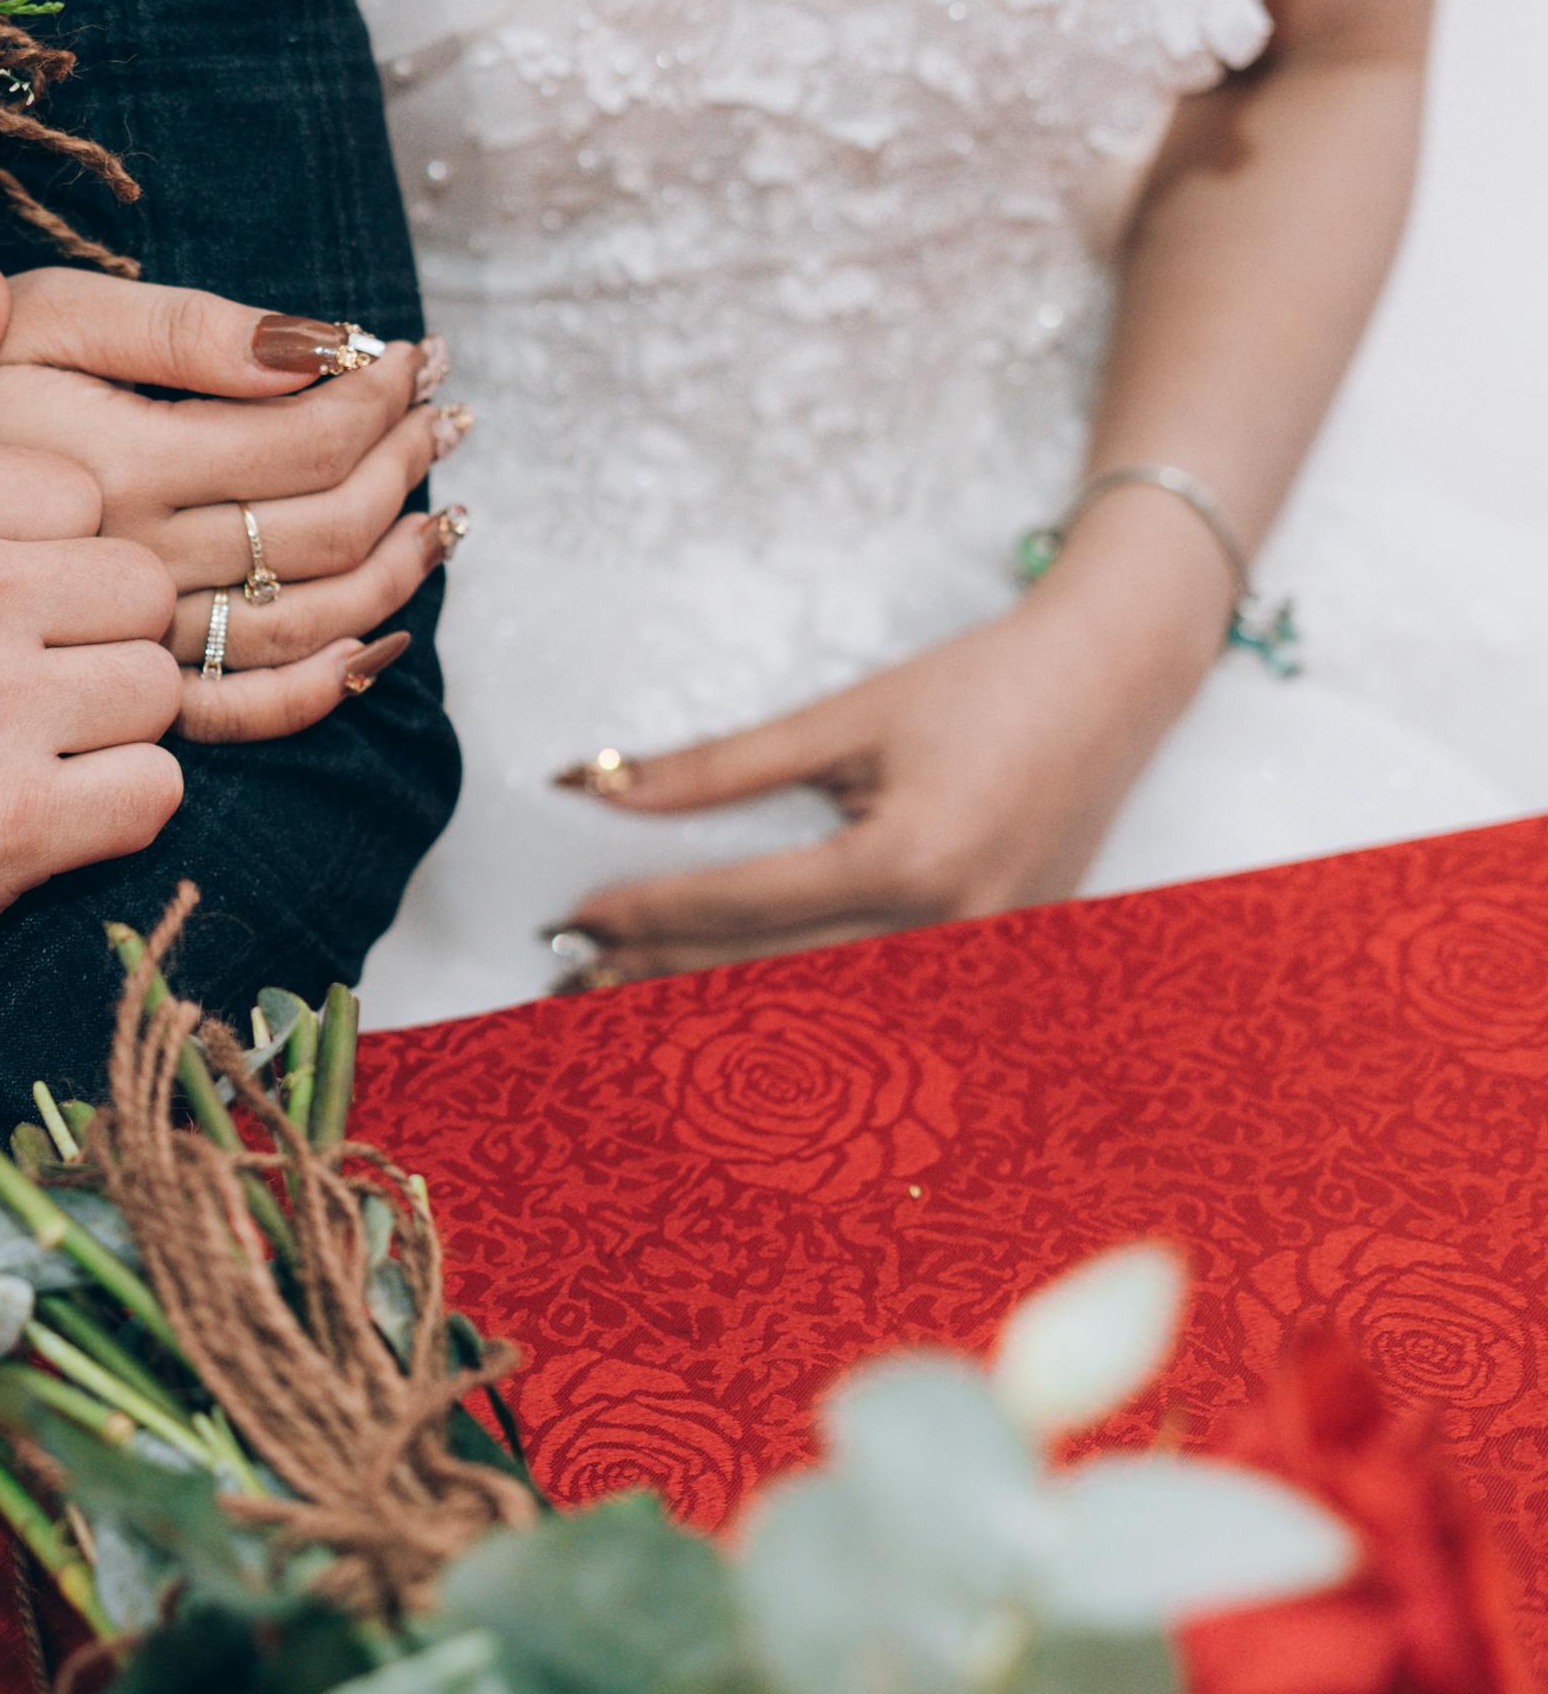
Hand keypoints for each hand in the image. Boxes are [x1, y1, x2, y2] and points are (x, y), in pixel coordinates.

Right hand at [0, 266, 184, 1048]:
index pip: (81, 496)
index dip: (36, 561)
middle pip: (139, 587)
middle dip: (87, 638)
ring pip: (156, 686)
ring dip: (101, 729)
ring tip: (4, 752)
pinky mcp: (12, 831)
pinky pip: (153, 793)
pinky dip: (105, 812)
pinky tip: (23, 814)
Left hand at [548, 492, 1232, 981]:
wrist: (1117, 679)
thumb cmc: (985, 684)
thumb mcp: (845, 716)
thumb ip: (722, 765)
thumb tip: (609, 787)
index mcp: (910, 860)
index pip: (746, 906)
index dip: (650, 914)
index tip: (577, 916)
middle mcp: (952, 928)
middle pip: (776, 978)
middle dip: (667, 979)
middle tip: (575, 977)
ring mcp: (985, 960)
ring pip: (827, 1013)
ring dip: (726, 1012)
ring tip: (631, 1001)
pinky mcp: (1002, 966)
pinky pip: (885, 1007)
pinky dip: (807, 1013)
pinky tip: (736, 1011)